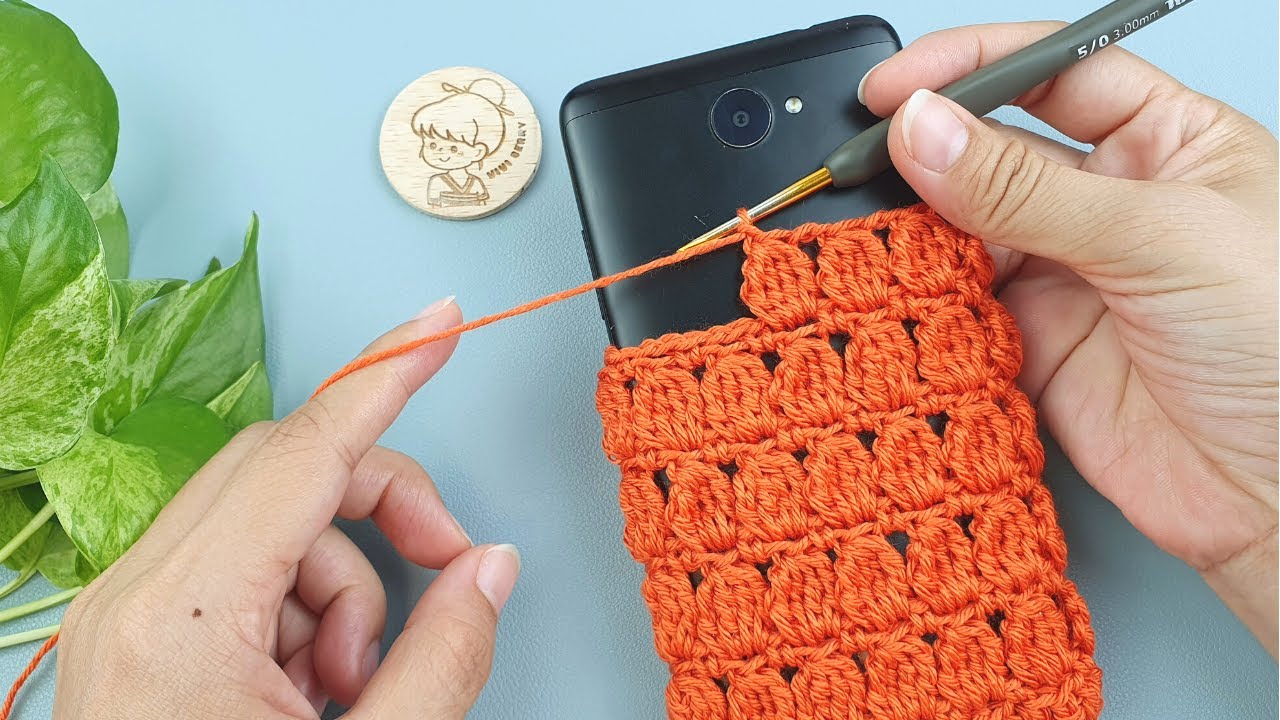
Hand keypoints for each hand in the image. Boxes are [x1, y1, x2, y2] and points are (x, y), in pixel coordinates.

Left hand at [53, 299, 521, 717]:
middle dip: (387, 506)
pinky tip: (314, 692)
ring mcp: (129, 615)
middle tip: (452, 565)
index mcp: (182, 618)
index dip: (387, 375)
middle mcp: (136, 597)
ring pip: (276, 525)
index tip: (441, 324)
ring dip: (345, 583)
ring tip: (354, 686)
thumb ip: (445, 658)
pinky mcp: (140, 637)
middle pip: (292, 473)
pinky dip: (304, 613)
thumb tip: (494, 569)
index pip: (305, 450)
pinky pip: (248, 574)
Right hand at [861, 22, 1277, 652]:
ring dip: (921, 238)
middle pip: (995, 154)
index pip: (1052, 76)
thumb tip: (927, 131)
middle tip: (870, 165)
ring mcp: (1070, 278)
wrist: (1278, 493)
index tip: (899, 87)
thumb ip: (1026, 188)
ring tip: (881, 239)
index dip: (972, 70)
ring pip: (966, 236)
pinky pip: (959, 313)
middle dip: (931, 156)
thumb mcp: (1157, 237)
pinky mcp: (1035, 348)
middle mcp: (1111, 204)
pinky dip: (925, 308)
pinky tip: (906, 298)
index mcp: (1167, 143)